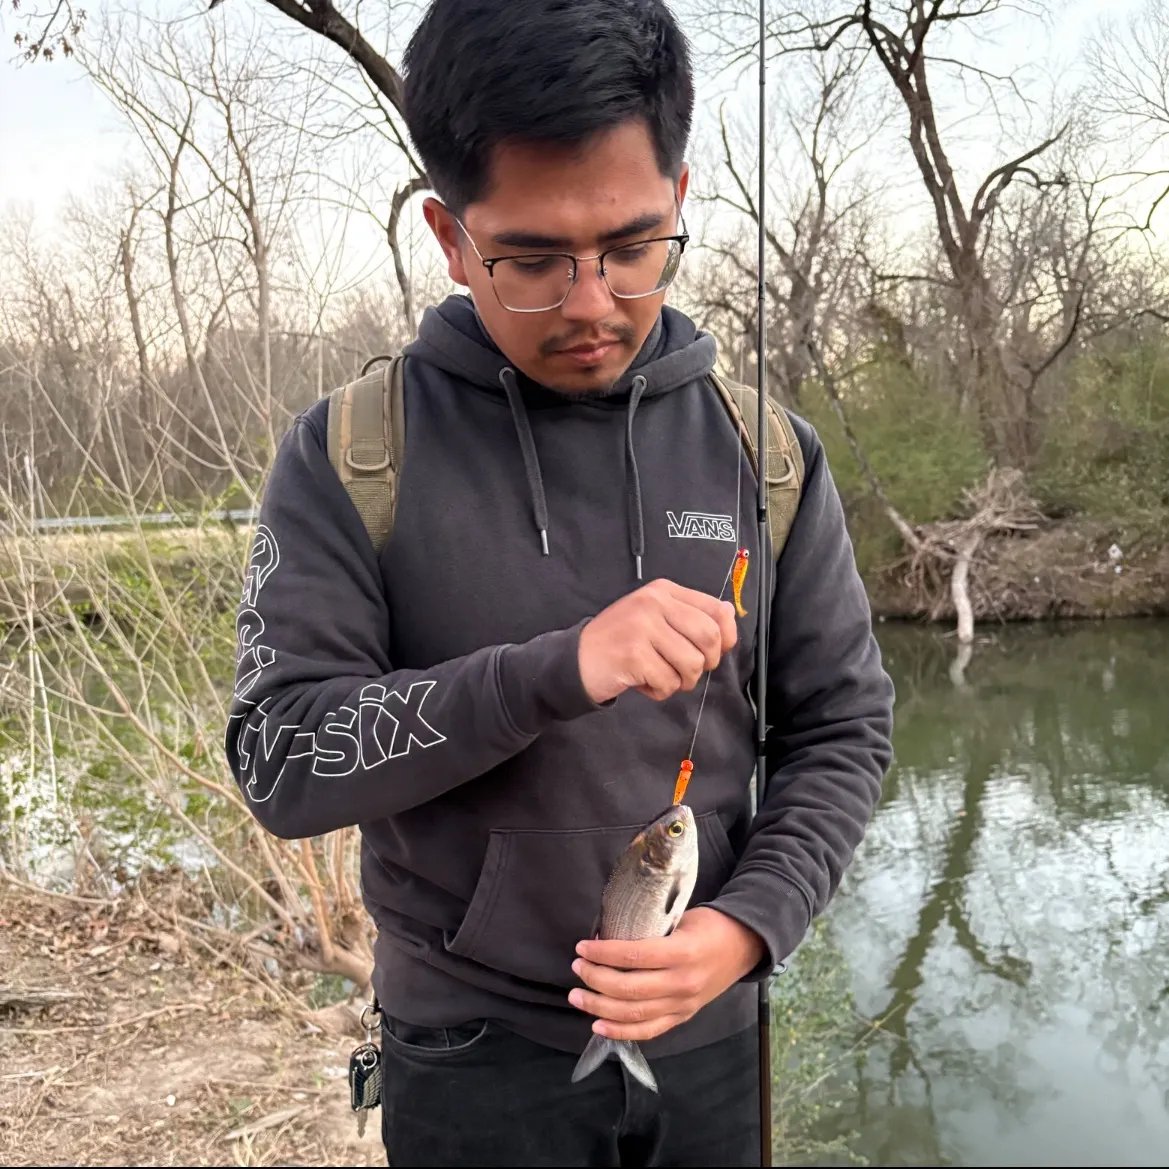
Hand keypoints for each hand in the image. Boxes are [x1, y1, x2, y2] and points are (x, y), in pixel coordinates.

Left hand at [567, 907, 765, 1041]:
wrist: (744, 946)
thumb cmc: (710, 926)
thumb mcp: (682, 918)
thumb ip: (650, 929)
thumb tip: (609, 933)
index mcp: (682, 953)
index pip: (634, 955)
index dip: (603, 953)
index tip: (582, 947)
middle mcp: (682, 983)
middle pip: (629, 988)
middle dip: (595, 979)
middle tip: (577, 967)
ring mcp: (683, 1005)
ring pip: (634, 1014)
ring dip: (600, 1006)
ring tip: (577, 996)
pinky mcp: (683, 1017)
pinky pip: (648, 1031)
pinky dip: (621, 1032)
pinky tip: (598, 1025)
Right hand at [578, 579, 737, 704]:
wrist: (575, 660)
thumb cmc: (620, 642)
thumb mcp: (654, 618)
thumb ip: (689, 615)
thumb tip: (729, 614)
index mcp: (663, 591)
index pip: (716, 609)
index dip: (726, 637)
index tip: (714, 653)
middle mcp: (654, 602)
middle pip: (709, 637)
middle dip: (704, 663)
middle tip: (683, 670)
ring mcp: (642, 627)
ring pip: (692, 664)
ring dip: (680, 681)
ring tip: (659, 676)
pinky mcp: (634, 654)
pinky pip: (668, 683)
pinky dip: (659, 691)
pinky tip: (641, 682)